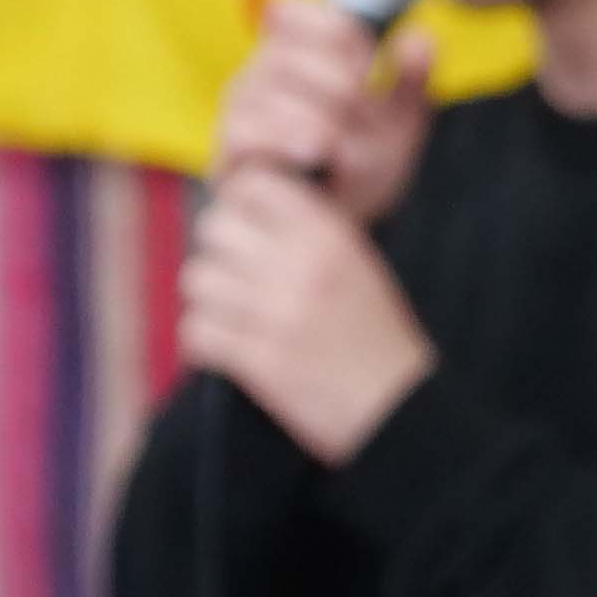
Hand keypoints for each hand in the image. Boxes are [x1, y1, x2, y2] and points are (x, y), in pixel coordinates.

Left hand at [178, 166, 435, 460]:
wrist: (399, 410)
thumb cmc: (378, 338)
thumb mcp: (360, 265)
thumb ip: (308, 232)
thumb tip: (242, 208)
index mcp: (330, 235)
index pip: (252, 185)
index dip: (238, 202)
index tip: (243, 224)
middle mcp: (299, 265)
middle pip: (213, 228)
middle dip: (220, 252)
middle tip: (236, 276)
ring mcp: (276, 313)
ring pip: (197, 279)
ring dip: (210, 299)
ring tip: (235, 315)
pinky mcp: (257, 360)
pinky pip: (196, 331)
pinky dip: (207, 340)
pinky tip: (230, 347)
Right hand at [214, 0, 434, 226]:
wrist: (328, 228)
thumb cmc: (358, 169)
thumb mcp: (396, 125)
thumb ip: (410, 82)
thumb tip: (420, 38)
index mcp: (298, 51)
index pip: (302, 14)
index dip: (344, 38)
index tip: (367, 66)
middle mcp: (262, 70)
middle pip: (294, 52)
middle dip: (338, 85)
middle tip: (358, 114)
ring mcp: (240, 108)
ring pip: (272, 90)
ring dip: (316, 117)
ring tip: (335, 142)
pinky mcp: (227, 150)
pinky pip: (248, 131)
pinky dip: (285, 140)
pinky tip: (312, 154)